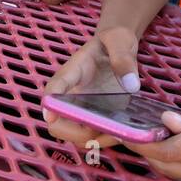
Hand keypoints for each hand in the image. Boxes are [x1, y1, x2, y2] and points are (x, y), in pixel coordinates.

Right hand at [41, 26, 141, 150]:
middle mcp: (72, 94)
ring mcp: (82, 107)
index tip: (50, 115)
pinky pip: (92, 136)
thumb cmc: (114, 40)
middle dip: (73, 132)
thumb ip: (123, 57)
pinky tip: (122, 134)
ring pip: (73, 134)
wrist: (120, 47)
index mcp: (73, 72)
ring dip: (91, 140)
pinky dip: (104, 141)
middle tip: (98, 129)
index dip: (50, 104)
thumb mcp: (120, 40)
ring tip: (117, 134)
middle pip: (57, 122)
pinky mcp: (96, 116)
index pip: (54, 88)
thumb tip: (130, 84)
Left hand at [127, 84, 180, 180]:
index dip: (149, 144)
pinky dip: (177, 164)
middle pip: (175, 166)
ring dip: (160, 161)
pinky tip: (169, 149)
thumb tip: (166, 123)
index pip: (178, 149)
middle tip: (130, 136)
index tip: (129, 133)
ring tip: (145, 141)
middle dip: (149, 154)